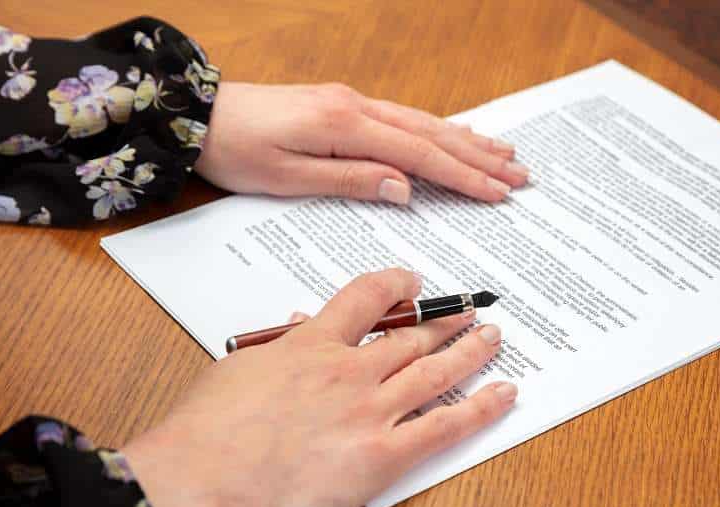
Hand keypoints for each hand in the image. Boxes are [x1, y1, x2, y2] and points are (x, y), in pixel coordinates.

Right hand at [122, 269, 516, 506]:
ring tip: (493, 337)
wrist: (200, 481)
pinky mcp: (382, 456)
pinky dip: (480, 409)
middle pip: (411, 335)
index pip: (365, 299)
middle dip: (445, 321)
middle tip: (472, 310)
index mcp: (310, 345)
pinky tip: (503, 394)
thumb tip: (299, 331)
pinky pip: (444, 427)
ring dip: (470, 352)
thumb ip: (279, 351)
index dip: (395, 286)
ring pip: (435, 371)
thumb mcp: (239, 372)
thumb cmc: (204, 434)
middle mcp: (349, 370)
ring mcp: (370, 411)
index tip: (411, 282)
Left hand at [194, 82, 528, 203]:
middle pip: (432, 134)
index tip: (498, 192)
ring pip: (422, 122)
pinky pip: (403, 117)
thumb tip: (406, 188)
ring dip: (465, 140)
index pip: (419, 155)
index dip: (463, 176)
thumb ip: (351, 180)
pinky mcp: (344, 105)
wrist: (199, 115)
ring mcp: (353, 102)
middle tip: (520, 175)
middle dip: (479, 157)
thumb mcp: (289, 177)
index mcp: (346, 125)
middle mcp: (357, 107)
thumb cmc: (238, 150)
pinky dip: (436, 128)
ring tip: (503, 153)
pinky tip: (453, 134)